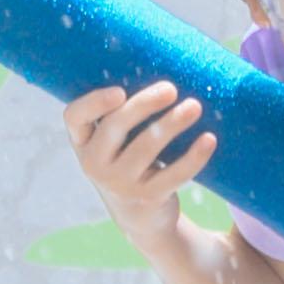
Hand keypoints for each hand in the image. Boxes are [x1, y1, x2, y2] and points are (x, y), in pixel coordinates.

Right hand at [60, 79, 215, 248]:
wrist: (140, 217)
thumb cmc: (129, 161)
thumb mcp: (116, 142)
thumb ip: (124, 113)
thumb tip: (163, 65)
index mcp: (83, 142)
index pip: (74, 117)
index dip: (93, 103)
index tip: (120, 91)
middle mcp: (94, 163)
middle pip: (115, 126)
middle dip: (144, 105)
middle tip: (171, 89)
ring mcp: (120, 183)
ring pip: (146, 148)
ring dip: (172, 124)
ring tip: (194, 106)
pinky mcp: (148, 197)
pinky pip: (173, 174)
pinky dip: (193, 156)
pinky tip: (209, 139)